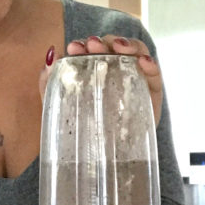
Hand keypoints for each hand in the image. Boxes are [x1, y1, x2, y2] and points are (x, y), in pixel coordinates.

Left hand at [40, 37, 162, 124]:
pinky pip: (155, 74)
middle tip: (92, 45)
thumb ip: (49, 83)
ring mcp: (134, 80)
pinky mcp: (151, 93)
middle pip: (113, 47)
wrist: (100, 162)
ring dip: (128, 44)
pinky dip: (151, 63)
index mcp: (93, 71)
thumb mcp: (58, 107)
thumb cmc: (78, 132)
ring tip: (119, 47)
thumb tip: (50, 57)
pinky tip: (143, 62)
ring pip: (136, 53)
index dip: (83, 45)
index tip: (74, 47)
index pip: (91, 50)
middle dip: (102, 42)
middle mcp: (115, 71)